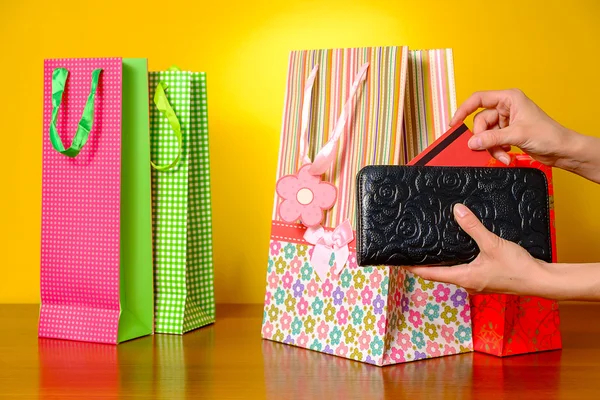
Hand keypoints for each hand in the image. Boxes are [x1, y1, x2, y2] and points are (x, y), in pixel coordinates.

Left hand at [404, 204, 552, 296]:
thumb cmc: (517, 267)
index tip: (399, 260)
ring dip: (441, 261)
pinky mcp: (486, 279)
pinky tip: (458, 249)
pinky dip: (456, 260)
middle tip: (413, 249)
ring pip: (452, 271)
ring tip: (432, 246)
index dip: (413, 266)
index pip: (430, 273)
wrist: (540, 280)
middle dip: (425, 262)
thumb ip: (473, 227)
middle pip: (438, 273)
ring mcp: (476, 283)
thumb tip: (457, 211)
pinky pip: (465, 270)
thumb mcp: (492, 244)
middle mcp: (466, 284)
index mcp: (463, 278)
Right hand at [450, 89, 572, 166]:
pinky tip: (506, 155)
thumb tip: (472, 142)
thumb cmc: (549, 135)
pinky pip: (492, 141)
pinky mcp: (508, 133)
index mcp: (509, 98)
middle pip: (481, 121)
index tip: (454, 124)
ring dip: (492, 147)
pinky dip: (496, 149)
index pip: (478, 99)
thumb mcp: (517, 135)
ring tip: (503, 155)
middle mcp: (506, 107)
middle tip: (488, 148)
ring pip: (486, 133)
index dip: (463, 110)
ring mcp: (506, 121)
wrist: (562, 150)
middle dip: (484, 138)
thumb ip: (492, 138)